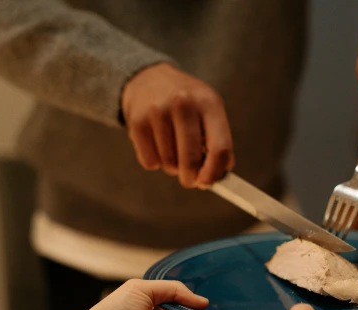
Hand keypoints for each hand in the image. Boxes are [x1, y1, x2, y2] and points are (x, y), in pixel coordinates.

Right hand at [122, 63, 234, 187]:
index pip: (219, 147)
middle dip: (191, 178)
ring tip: (172, 150)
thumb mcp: (209, 111)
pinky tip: (157, 145)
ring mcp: (159, 111)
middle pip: (191, 159)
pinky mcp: (138, 121)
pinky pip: (150, 161)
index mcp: (209, 103)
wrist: (148, 78)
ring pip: (169, 163)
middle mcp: (184, 104)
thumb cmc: (186, 103)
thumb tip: (220, 174)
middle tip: (189, 180)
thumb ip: (218, 141)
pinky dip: (155, 162)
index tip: (208, 183)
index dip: (215, 172)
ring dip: (172, 166)